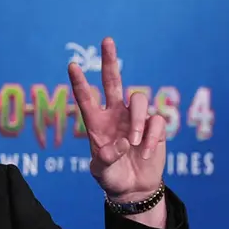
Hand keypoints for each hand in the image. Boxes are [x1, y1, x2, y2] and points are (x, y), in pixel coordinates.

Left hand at [68, 37, 165, 201]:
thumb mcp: (102, 172)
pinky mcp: (154, 126)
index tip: (72, 65)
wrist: (133, 189)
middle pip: (113, 81)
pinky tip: (147, 152)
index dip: (79, 82)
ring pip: (138, 100)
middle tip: (106, 40)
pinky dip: (152, 137)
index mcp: (95, 123)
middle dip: (110, 60)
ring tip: (135, 144)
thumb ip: (106, 159)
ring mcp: (135, 119)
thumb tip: (123, 142)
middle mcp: (114, 115)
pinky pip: (157, 121)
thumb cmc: (111, 177)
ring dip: (137, 121)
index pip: (85, 98)